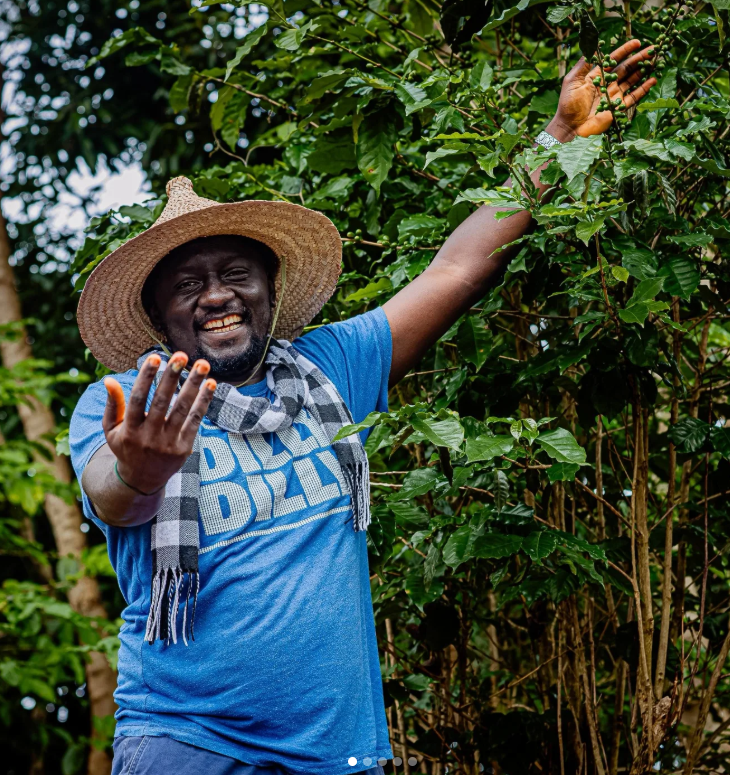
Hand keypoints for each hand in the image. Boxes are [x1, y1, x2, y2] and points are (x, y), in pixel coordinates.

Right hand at [102, 352, 215, 494]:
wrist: (142, 480)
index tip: (154, 357)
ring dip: (193, 385)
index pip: (138, 399)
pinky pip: (195, 421)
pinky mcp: (183, 448)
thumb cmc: (126, 447)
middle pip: (162, 402)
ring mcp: (167, 443)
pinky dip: (203, 402)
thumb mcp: (112, 429)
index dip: (146, 378)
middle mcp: (148, 437)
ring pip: (182, 410)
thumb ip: (112, 405)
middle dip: (172, 377)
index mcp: (129, 430)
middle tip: (181, 354)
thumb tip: (109, 379)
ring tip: (202, 364)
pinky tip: (210, 384)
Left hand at [547, 39, 657, 140]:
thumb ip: (583, 64)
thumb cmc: (568, 104)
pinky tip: (653, 80)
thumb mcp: (572, 80)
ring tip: (655, 61)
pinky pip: (633, 97)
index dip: (625, 51)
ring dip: (643, 71)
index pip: (613, 60)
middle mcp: (607, 84)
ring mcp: (613, 95)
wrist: (570, 126)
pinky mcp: (618, 107)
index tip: (637, 42)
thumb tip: (593, 47)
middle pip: (626, 68)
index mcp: (596, 76)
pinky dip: (643, 89)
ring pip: (632, 80)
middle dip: (639, 59)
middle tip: (653, 49)